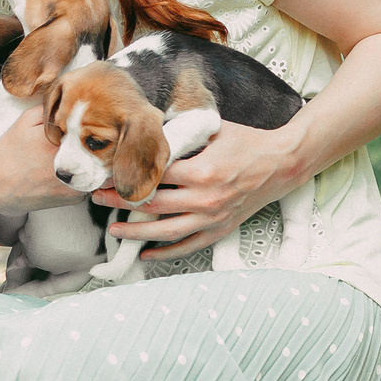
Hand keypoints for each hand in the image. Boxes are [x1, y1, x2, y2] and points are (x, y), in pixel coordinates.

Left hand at [94, 120, 308, 257]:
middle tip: (98, 197)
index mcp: (201, 171)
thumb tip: (149, 126)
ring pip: (166, 232)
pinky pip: (189, 246)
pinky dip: (167, 253)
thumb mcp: (213, 129)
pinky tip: (147, 254)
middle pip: (153, 203)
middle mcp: (206, 198)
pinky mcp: (221, 230)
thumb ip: (183, 131)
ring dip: (137, 233)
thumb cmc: (247, 142)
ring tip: (114, 230)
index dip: (126, 175)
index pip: (153, 175)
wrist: (282, 163)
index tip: (105, 174)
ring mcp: (213, 218)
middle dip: (121, 201)